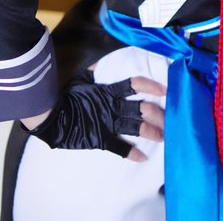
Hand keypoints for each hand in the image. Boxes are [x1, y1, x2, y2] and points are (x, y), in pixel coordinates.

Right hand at [27, 71, 165, 161]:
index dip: (151, 86)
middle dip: (159, 115)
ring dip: (153, 132)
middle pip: (143, 109)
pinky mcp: (102, 139)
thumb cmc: (66, 98)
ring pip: (137, 128)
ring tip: (164, 136)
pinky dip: (132, 154)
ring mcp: (108, 123)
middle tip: (170, 119)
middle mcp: (113, 107)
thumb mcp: (81, 79)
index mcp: (109, 91)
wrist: (52, 118)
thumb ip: (94, 72)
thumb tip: (101, 65)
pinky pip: (120, 148)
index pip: (135, 84)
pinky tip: (143, 158)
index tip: (164, 90)